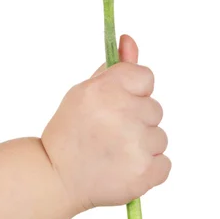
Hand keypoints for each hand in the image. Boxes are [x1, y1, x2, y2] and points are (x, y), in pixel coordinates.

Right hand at [41, 34, 170, 212]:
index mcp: (106, 89)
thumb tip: (129, 40)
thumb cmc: (70, 133)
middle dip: (137, 120)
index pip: (146, 77)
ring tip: (114, 154)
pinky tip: (124, 169)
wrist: (55, 177)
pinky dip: (149, 169)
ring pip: (160, 137)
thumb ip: (114, 69)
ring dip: (143, 146)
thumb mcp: (84, 93)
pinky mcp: (144, 173)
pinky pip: (164, 164)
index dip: (133, 92)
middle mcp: (123, 114)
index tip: (117, 105)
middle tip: (109, 135)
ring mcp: (136, 145)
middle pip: (155, 109)